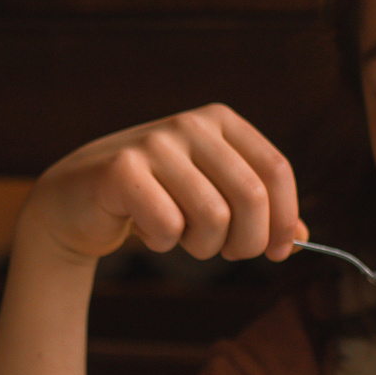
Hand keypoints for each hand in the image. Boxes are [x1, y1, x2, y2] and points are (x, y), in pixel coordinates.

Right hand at [17, 104, 307, 269]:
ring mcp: (154, 142)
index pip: (275, 169)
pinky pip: (168, 226)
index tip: (280, 251)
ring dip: (202, 247)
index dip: (285, 217)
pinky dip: (163, 243)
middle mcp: (190, 123)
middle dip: (247, 242)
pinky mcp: (122, 169)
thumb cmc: (152, 199)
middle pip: (251, 197)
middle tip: (227, 254)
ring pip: (213, 218)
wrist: (74, 200)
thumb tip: (301, 236)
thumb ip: (256, 210)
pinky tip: (146, 232)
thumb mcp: (210, 196)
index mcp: (220, 120)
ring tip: (181, 239)